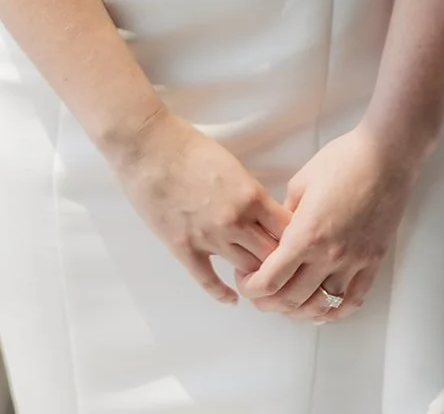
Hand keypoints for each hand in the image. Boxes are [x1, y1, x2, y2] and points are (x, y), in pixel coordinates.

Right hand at [108, 107, 292, 306]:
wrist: (148, 146)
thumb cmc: (187, 146)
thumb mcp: (231, 164)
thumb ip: (248, 193)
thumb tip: (261, 213)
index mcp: (250, 195)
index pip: (288, 229)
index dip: (295, 239)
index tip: (296, 244)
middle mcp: (235, 220)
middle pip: (272, 255)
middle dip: (279, 263)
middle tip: (281, 268)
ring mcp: (209, 237)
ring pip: (246, 270)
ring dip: (253, 276)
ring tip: (257, 279)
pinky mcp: (184, 248)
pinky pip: (208, 280)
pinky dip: (223, 293)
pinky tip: (232, 298)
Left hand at [233, 122, 423, 322]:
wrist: (385, 157)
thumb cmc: (343, 160)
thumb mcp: (301, 182)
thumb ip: (286, 215)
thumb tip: (278, 235)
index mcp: (306, 235)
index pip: (270, 281)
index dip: (251, 288)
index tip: (245, 281)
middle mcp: (329, 256)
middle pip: (291, 300)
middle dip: (268, 303)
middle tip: (260, 294)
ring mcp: (354, 262)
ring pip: (321, 307)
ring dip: (299, 312)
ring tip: (287, 303)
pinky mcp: (373, 262)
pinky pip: (353, 301)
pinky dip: (334, 312)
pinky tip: (323, 310)